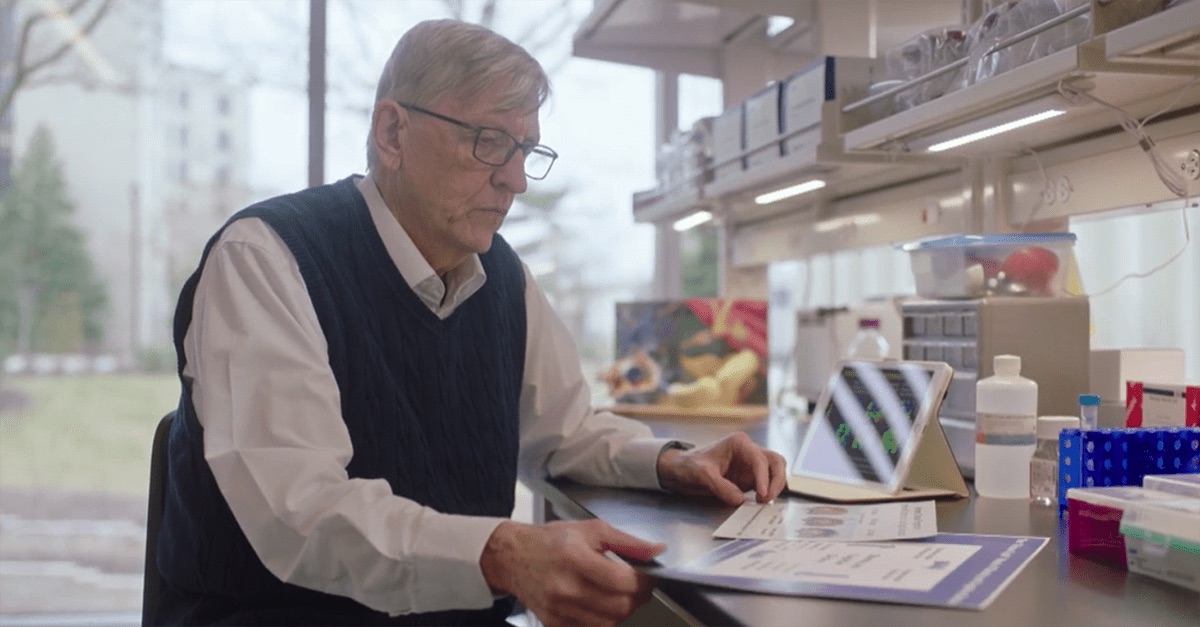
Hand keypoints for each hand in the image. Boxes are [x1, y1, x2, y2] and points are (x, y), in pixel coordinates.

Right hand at [479, 519, 664, 626]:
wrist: (512, 557)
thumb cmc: (551, 541)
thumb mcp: (591, 530)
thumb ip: (627, 542)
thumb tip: (657, 551)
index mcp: (575, 559)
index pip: (622, 581)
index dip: (644, 581)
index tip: (648, 576)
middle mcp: (566, 588)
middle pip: (619, 607)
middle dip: (637, 598)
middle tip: (637, 586)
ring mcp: (559, 609)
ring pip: (608, 624)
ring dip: (622, 611)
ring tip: (618, 594)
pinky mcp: (554, 624)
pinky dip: (603, 620)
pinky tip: (600, 604)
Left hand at [656, 432, 787, 505]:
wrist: (679, 470)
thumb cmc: (688, 465)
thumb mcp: (701, 474)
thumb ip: (720, 486)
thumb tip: (740, 500)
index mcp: (739, 443)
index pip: (759, 459)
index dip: (764, 477)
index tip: (762, 494)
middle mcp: (748, 452)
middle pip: (775, 462)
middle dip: (777, 480)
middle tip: (767, 498)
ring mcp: (750, 466)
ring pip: (774, 472)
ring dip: (775, 487)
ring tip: (763, 502)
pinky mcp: (748, 479)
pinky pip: (765, 485)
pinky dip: (767, 493)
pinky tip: (760, 504)